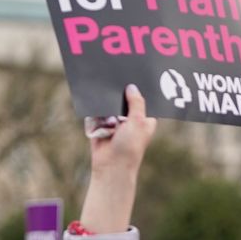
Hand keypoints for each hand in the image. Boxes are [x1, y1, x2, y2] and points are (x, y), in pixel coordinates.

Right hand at [81, 84, 155, 234]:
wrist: (111, 165)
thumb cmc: (130, 146)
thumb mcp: (138, 122)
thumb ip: (136, 103)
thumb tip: (132, 87)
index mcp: (144, 118)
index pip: (143, 99)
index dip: (139, 89)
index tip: (136, 74)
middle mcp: (130, 119)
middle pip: (125, 99)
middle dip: (121, 91)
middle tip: (118, 74)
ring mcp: (115, 121)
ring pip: (110, 104)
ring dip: (107, 100)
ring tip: (107, 87)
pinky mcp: (100, 124)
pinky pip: (97, 111)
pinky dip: (96, 107)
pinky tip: (96, 100)